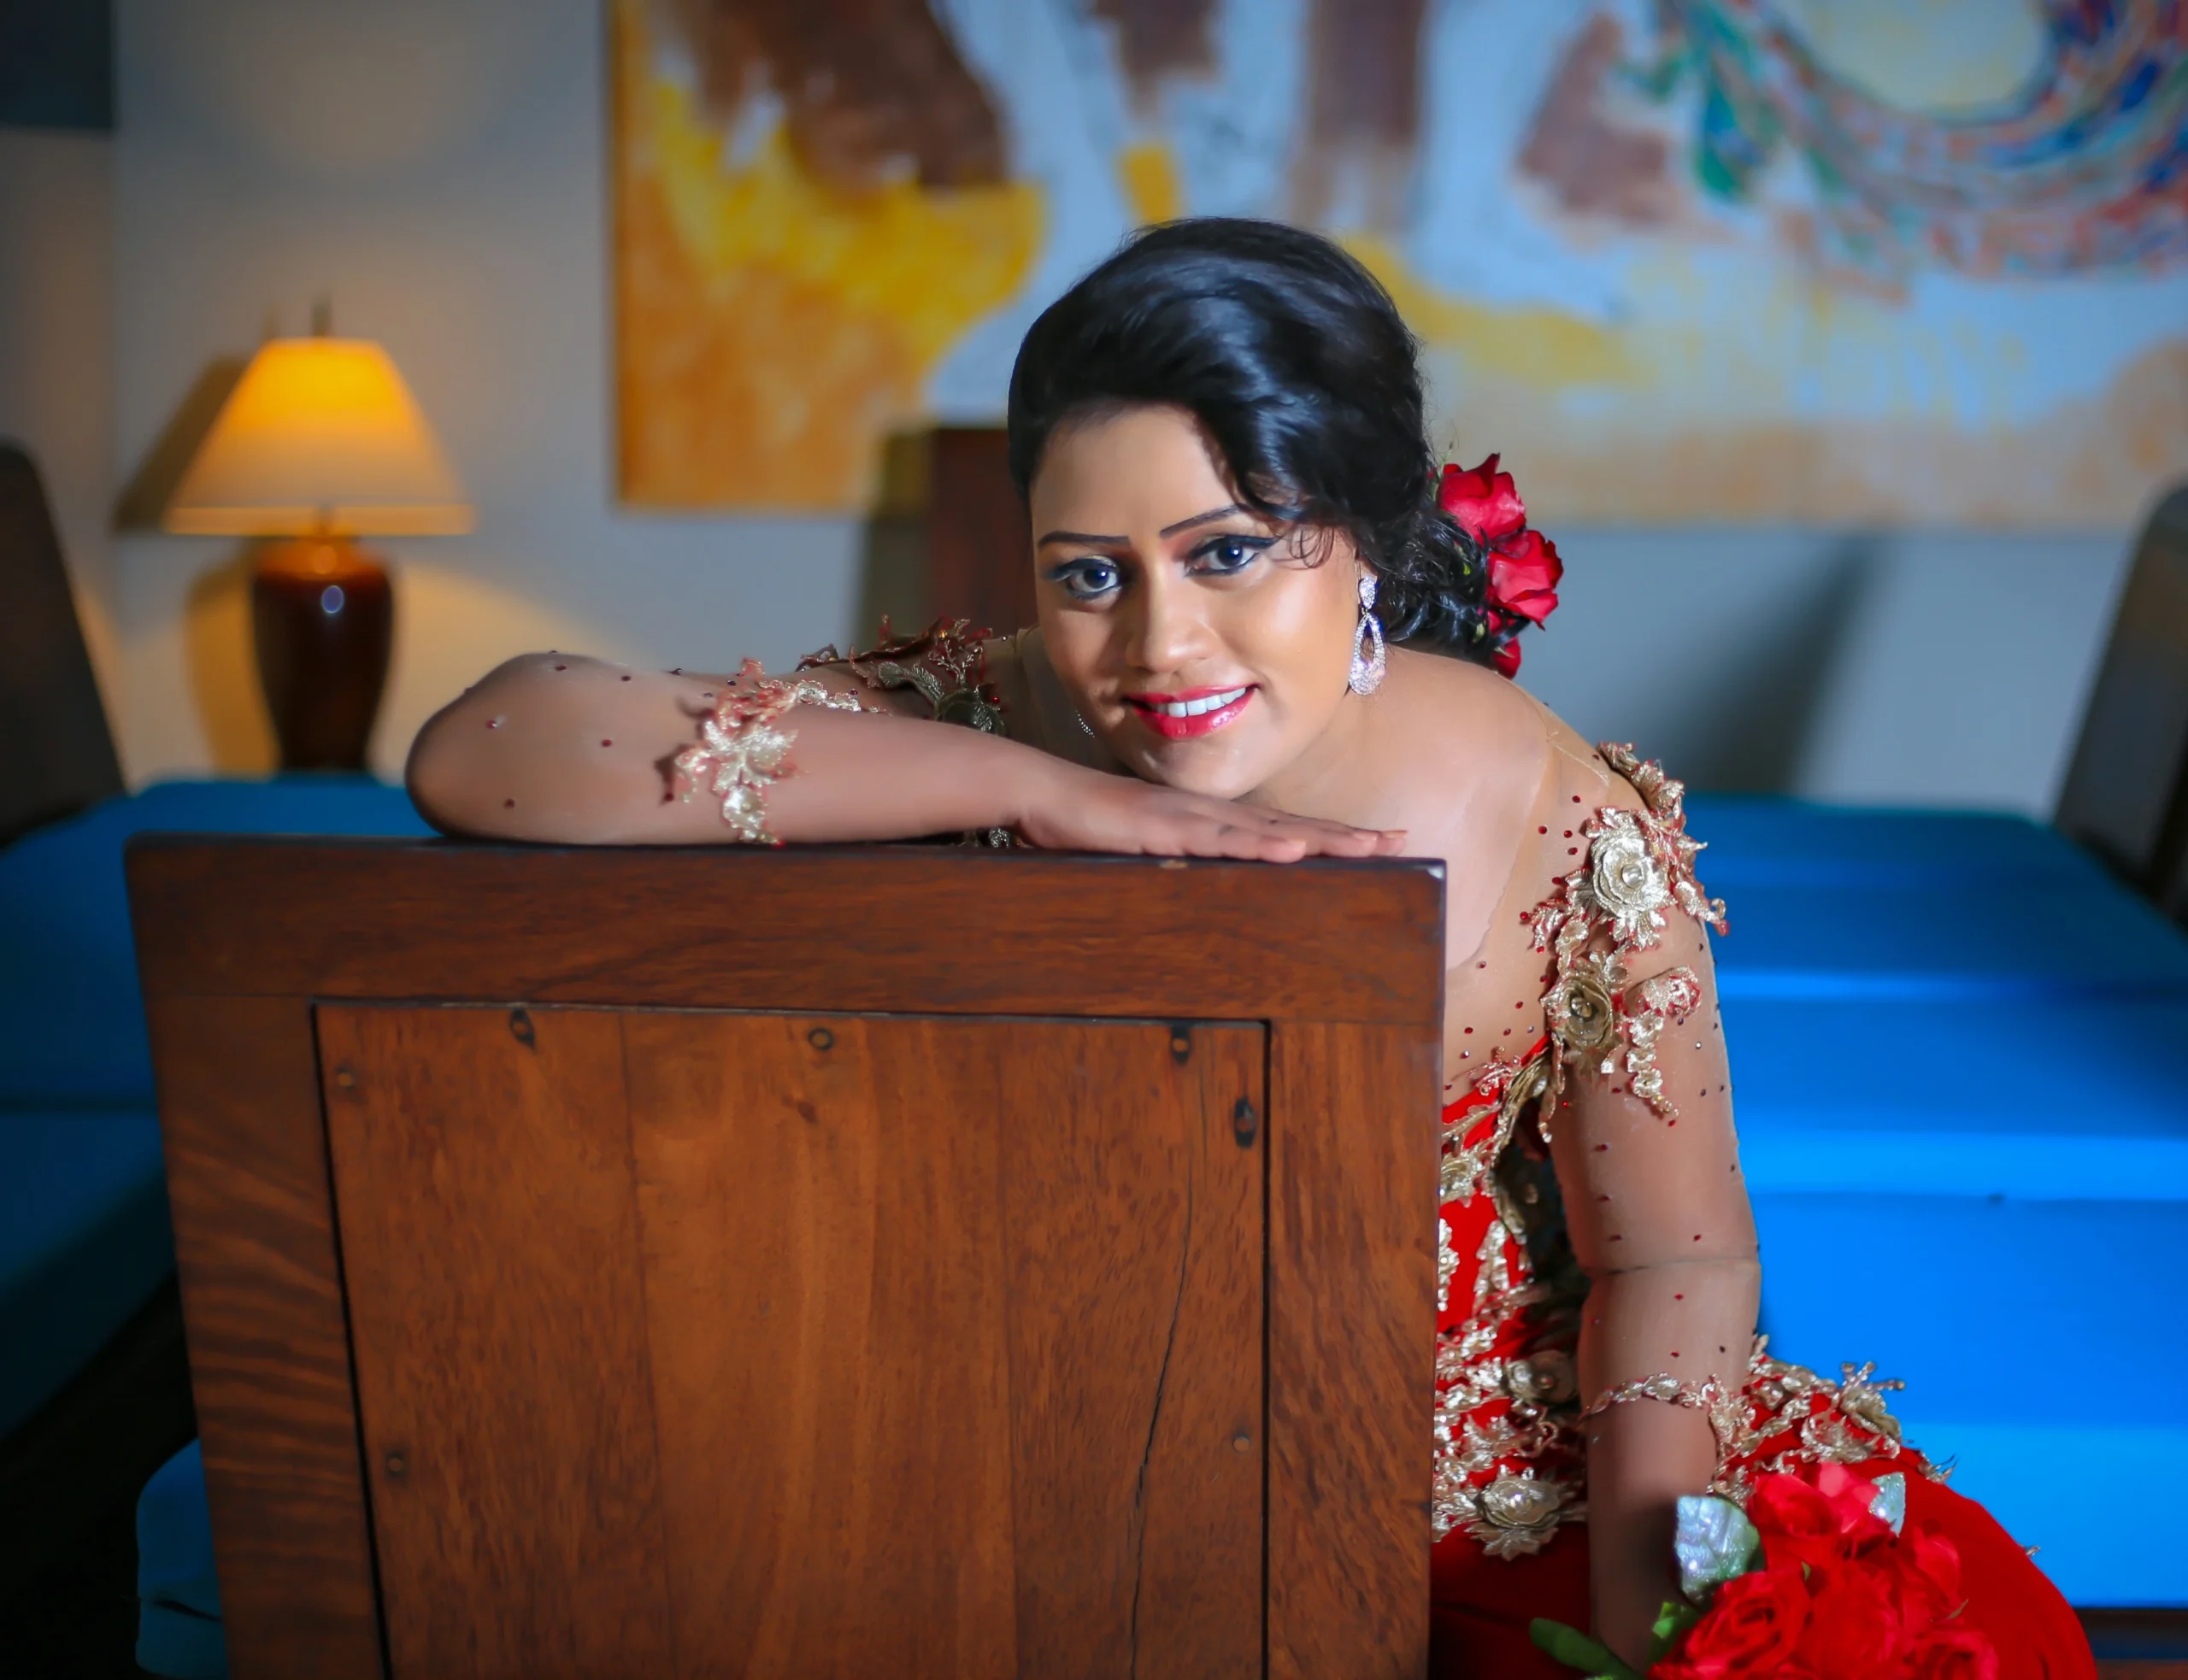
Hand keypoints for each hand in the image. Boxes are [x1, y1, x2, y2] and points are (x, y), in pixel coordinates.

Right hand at [1015, 761, 1405, 861]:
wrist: (1045, 796)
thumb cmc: (1092, 829)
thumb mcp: (1148, 854)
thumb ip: (1182, 867)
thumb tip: (1211, 891)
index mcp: (1213, 823)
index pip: (1285, 831)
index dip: (1333, 838)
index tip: (1380, 844)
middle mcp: (1213, 815)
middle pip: (1294, 828)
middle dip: (1349, 837)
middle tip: (1403, 842)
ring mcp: (1192, 819)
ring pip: (1271, 832)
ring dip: (1322, 840)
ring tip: (1370, 848)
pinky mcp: (1165, 829)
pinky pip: (1221, 840)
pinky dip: (1260, 846)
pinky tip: (1294, 851)